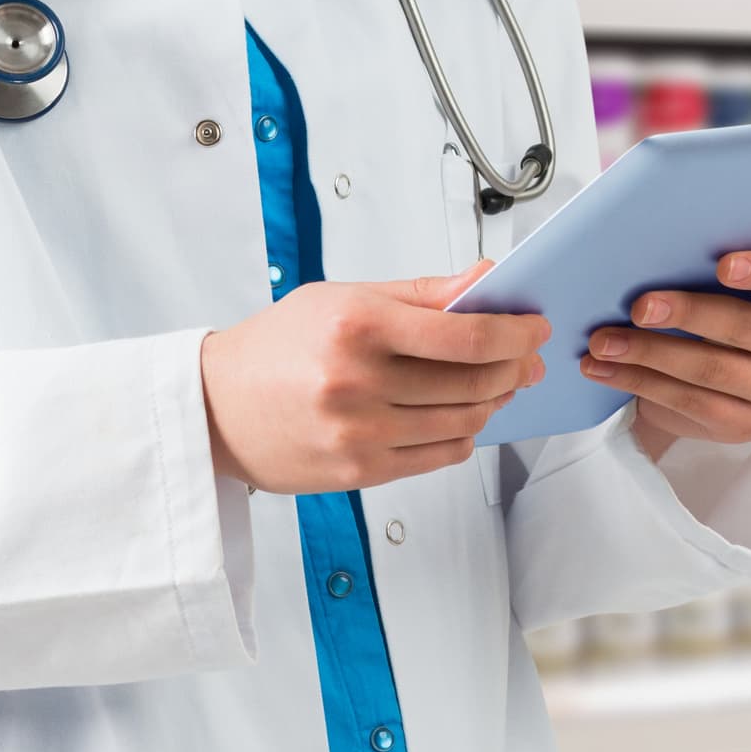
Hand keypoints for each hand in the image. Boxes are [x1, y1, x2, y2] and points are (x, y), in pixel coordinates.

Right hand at [200, 262, 549, 493]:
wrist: (216, 408)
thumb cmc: (278, 347)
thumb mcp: (344, 298)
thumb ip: (421, 293)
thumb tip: (485, 280)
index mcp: (357, 326)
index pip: (466, 334)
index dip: (515, 332)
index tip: (533, 328)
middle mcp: (357, 381)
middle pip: (473, 380)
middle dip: (514, 368)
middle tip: (527, 359)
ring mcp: (359, 433)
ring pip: (463, 421)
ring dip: (493, 402)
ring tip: (499, 385)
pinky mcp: (359, 471)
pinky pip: (439, 456)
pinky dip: (463, 435)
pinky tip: (463, 417)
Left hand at [580, 251, 750, 460]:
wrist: (711, 379)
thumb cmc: (715, 313)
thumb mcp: (722, 289)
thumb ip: (706, 273)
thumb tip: (649, 259)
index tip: (722, 265)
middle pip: (748, 328)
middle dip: (687, 315)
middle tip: (639, 307)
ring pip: (712, 370)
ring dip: (649, 354)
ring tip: (603, 342)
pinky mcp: (749, 425)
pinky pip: (690, 402)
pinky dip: (640, 382)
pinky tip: (604, 369)